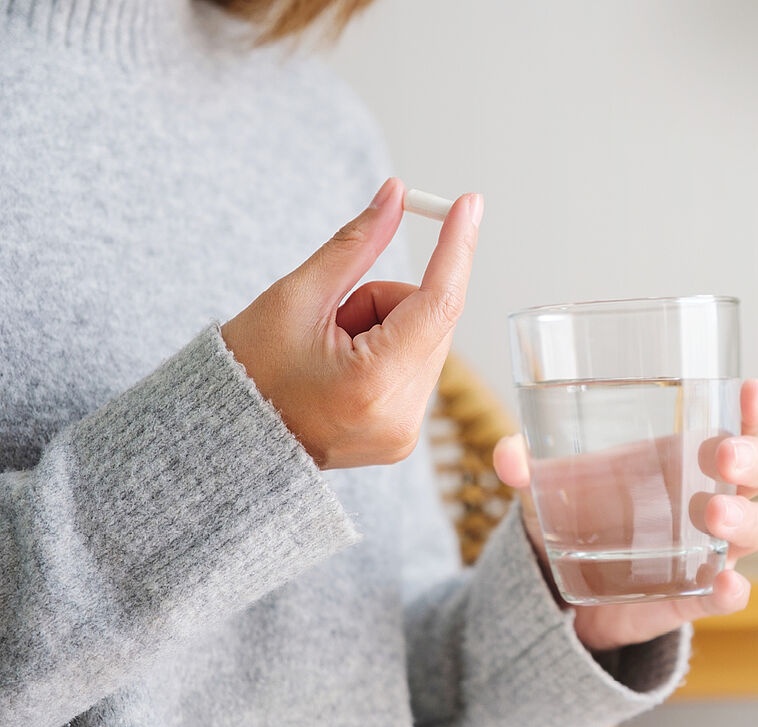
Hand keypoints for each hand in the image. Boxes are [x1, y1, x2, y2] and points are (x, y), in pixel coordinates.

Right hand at [221, 179, 481, 469]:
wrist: (224, 438)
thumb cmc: (247, 366)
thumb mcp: (296, 296)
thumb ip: (356, 245)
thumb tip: (397, 194)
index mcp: (372, 382)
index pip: (439, 302)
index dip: (456, 248)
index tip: (470, 203)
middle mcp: (400, 416)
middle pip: (433, 319)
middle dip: (389, 301)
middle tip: (334, 318)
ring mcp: (404, 434)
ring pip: (428, 342)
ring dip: (388, 329)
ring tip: (329, 351)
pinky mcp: (403, 438)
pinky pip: (418, 370)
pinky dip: (388, 354)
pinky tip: (343, 371)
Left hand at [493, 380, 757, 650]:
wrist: (563, 593)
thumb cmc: (577, 516)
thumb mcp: (549, 487)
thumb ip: (529, 466)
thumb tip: (510, 456)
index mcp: (684, 457)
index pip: (735, 424)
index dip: (751, 408)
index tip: (749, 391)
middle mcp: (709, 496)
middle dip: (752, 459)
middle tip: (724, 457)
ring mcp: (708, 548)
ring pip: (754, 528)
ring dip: (745, 519)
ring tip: (714, 516)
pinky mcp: (694, 595)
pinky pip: (728, 594)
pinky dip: (732, 591)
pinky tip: (726, 586)